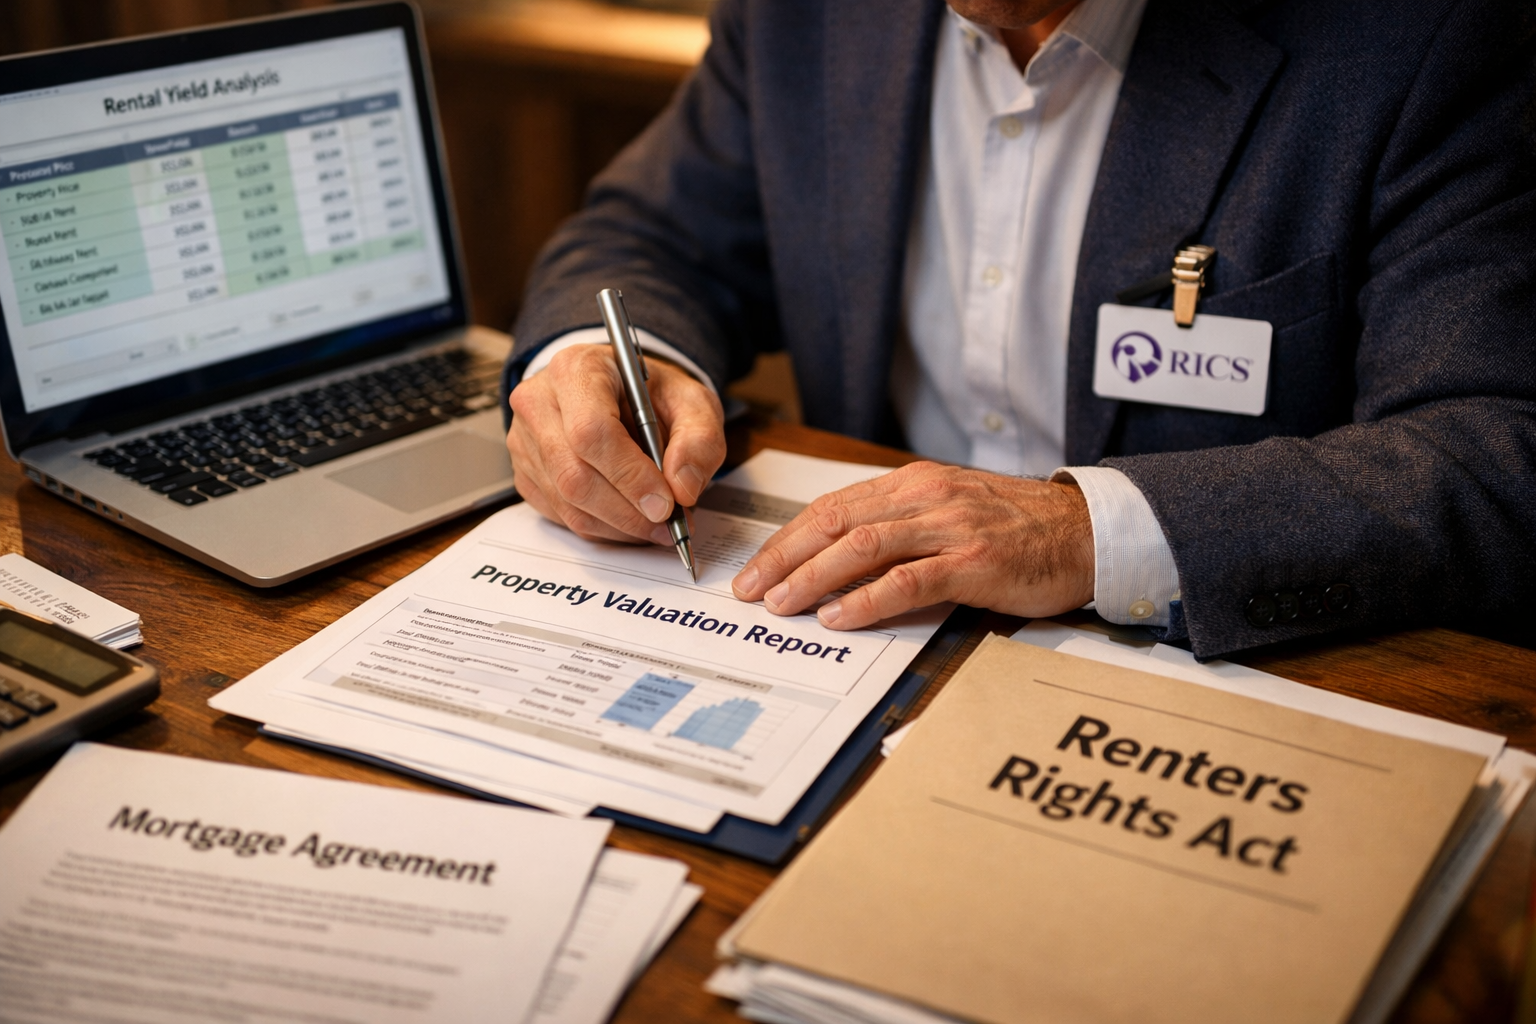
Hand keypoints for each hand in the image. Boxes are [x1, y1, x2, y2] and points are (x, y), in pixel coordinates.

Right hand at [507, 344, 725, 543]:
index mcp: (577, 370)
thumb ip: (699, 439)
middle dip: (628, 511)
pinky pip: (562, 515)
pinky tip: (630, 518)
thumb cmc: (649, 393)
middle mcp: (540, 402)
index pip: (592, 431)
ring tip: (656, 524)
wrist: (618, 391)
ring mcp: (525, 440)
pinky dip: (603, 528)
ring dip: (619, 525)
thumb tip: (683, 488)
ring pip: (568, 503)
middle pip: (574, 474)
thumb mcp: (691, 401)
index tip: (666, 502)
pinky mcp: (525, 473)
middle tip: (669, 523)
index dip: (630, 475)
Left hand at [731, 461, 1094, 628]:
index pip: (833, 507)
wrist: (1087, 531)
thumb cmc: (1018, 529)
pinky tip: (840, 617)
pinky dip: (867, 599)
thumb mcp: (950, 513)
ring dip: (813, 578)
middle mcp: (926, 497)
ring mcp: (950, 528)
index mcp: (914, 483)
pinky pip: (908, 580)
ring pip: (862, 547)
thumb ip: (901, 528)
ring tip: (783, 605)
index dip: (787, 539)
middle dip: (784, 557)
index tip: (756, 568)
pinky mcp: (975, 562)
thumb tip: (839, 561)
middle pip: (834, 522)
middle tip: (750, 590)